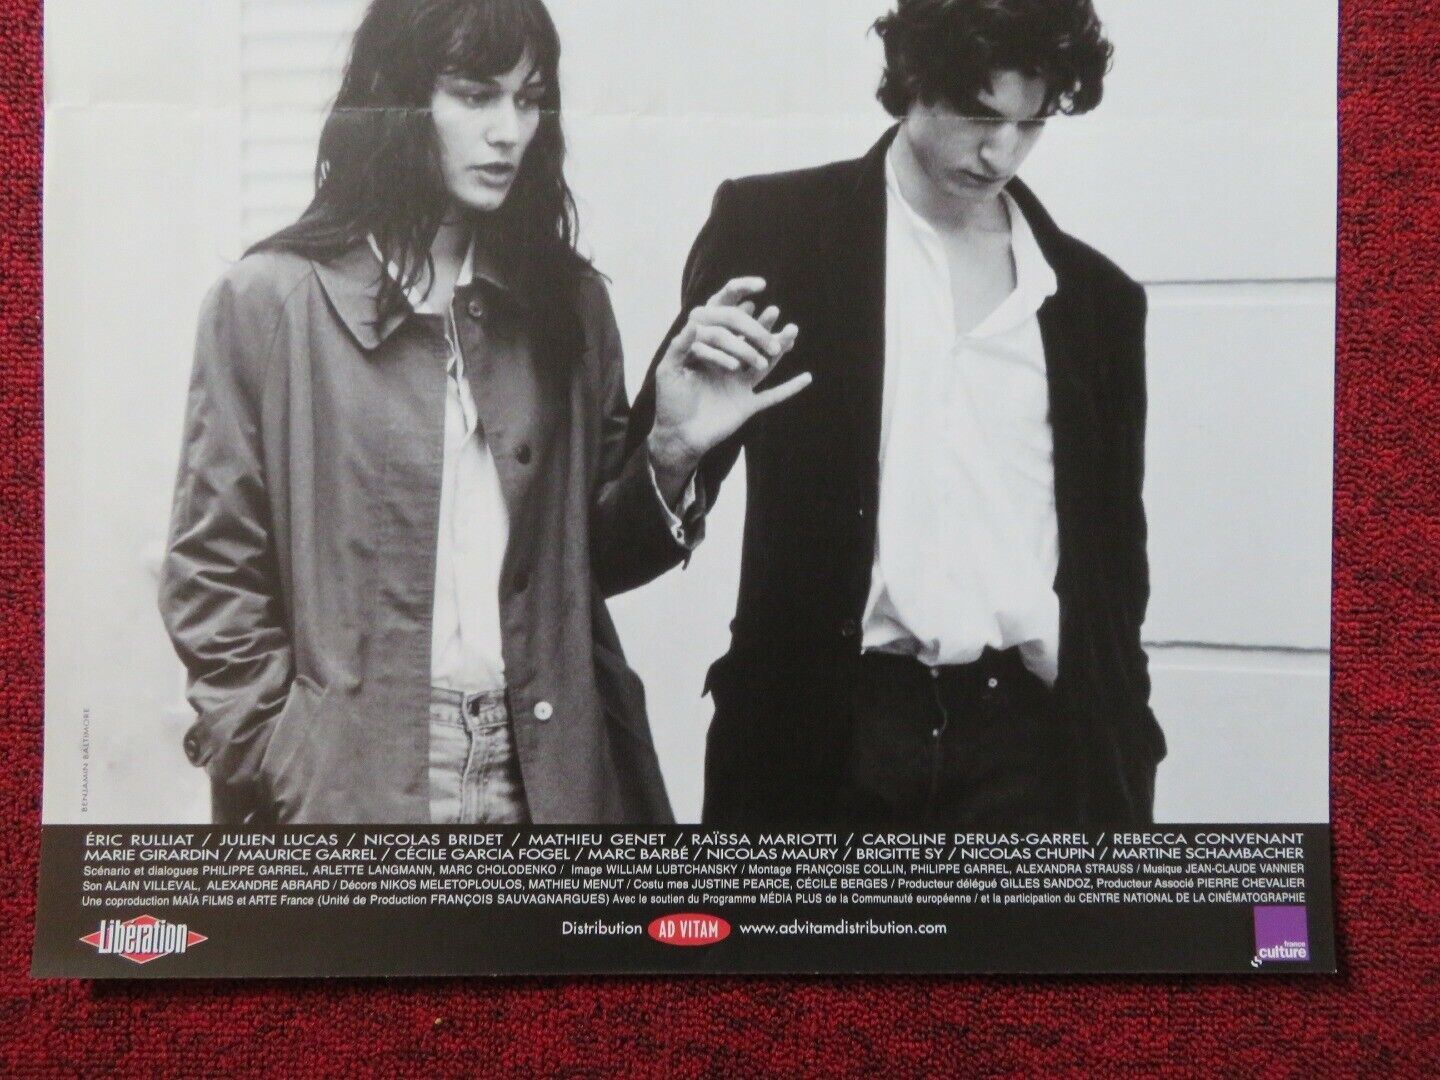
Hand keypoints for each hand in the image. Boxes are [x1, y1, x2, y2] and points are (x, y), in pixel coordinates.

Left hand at [648, 277, 810, 491]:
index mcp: (709, 354)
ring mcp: (739, 385)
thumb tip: (694, 320)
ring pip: (764, 362)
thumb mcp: (669, 371)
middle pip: (748, 341)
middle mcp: (727, 366)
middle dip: (761, 326)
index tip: (752, 293)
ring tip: (792, 329)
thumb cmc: (669, 404)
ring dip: (779, 348)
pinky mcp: (747, 405)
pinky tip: (807, 378)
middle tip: (773, 310)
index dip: (737, 310)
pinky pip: (772, 396)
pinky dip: (790, 389)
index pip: (726, 327)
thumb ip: (681, 346)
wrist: (678, 437)